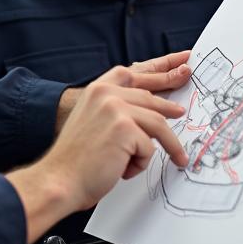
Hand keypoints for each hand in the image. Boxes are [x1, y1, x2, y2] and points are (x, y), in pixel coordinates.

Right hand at [9, 55, 190, 243]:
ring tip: (179, 158)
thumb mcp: (93, 122)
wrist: (60, 180)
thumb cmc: (76, 159)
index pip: (134, 74)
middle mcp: (106, 94)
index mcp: (97, 90)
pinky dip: (140, 164)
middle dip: (170, 109)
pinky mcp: (125, 129)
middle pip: (151, 99)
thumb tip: (149, 113)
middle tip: (182, 113)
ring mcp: (116, 109)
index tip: (183, 63)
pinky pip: (150, 147)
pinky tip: (123, 170)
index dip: (161, 68)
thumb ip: (115, 110)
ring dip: (169, 145)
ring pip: (158, 124)